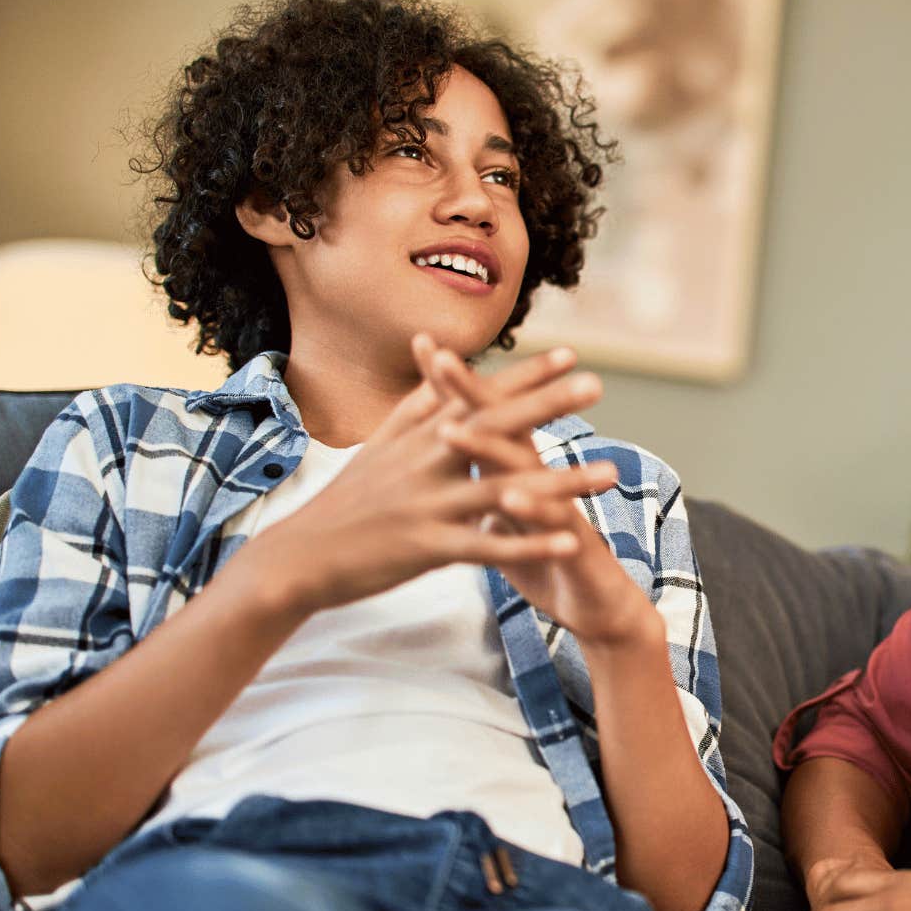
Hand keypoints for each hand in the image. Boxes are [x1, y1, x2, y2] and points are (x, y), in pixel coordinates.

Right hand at [241, 344, 615, 617]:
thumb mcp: (380, 445)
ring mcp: (428, 503)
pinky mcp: (427, 547)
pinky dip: (530, 543)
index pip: (478, 395)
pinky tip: (570, 541)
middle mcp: (427, 459)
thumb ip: (417, 403)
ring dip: (561, 482)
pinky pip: (488, 546)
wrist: (299, 556)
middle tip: (597, 384)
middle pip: (494, 425)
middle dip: (547, 403)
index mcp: (421, 435)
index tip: (571, 354)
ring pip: (504, 488)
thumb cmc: (348, 500)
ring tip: (611, 472)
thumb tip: (435, 354)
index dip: (525, 375)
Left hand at [411, 336, 661, 648]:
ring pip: (523, 471)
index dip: (454, 387)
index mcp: (518, 472)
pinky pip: (551, 526)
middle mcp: (539, 479)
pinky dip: (532, 513)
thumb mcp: (509, 524)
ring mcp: (559, 509)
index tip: (426, 347)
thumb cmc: (550, 562)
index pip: (484, 418)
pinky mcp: (575, 546)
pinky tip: (510, 501)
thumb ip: (486, 490)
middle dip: (473, 393)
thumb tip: (462, 466)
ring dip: (489, 449)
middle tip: (443, 360)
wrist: (603, 609)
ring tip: (453, 429)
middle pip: (504, 427)